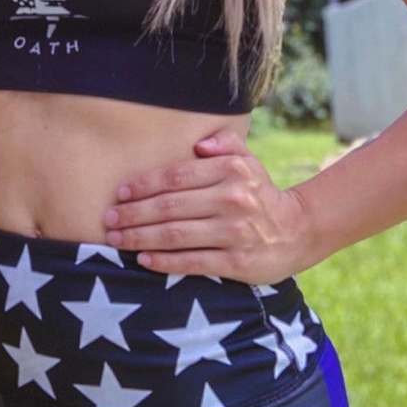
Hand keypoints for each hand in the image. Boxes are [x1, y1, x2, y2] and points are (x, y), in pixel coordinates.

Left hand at [104, 130, 312, 283]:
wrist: (298, 231)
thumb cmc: (259, 192)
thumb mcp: (248, 161)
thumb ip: (225, 143)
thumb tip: (198, 142)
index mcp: (231, 170)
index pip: (176, 176)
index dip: (144, 184)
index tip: (120, 192)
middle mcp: (233, 199)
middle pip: (171, 207)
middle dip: (134, 213)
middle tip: (109, 220)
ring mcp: (235, 233)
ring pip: (177, 235)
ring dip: (141, 238)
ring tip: (118, 240)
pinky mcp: (238, 263)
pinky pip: (193, 262)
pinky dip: (165, 261)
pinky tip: (144, 260)